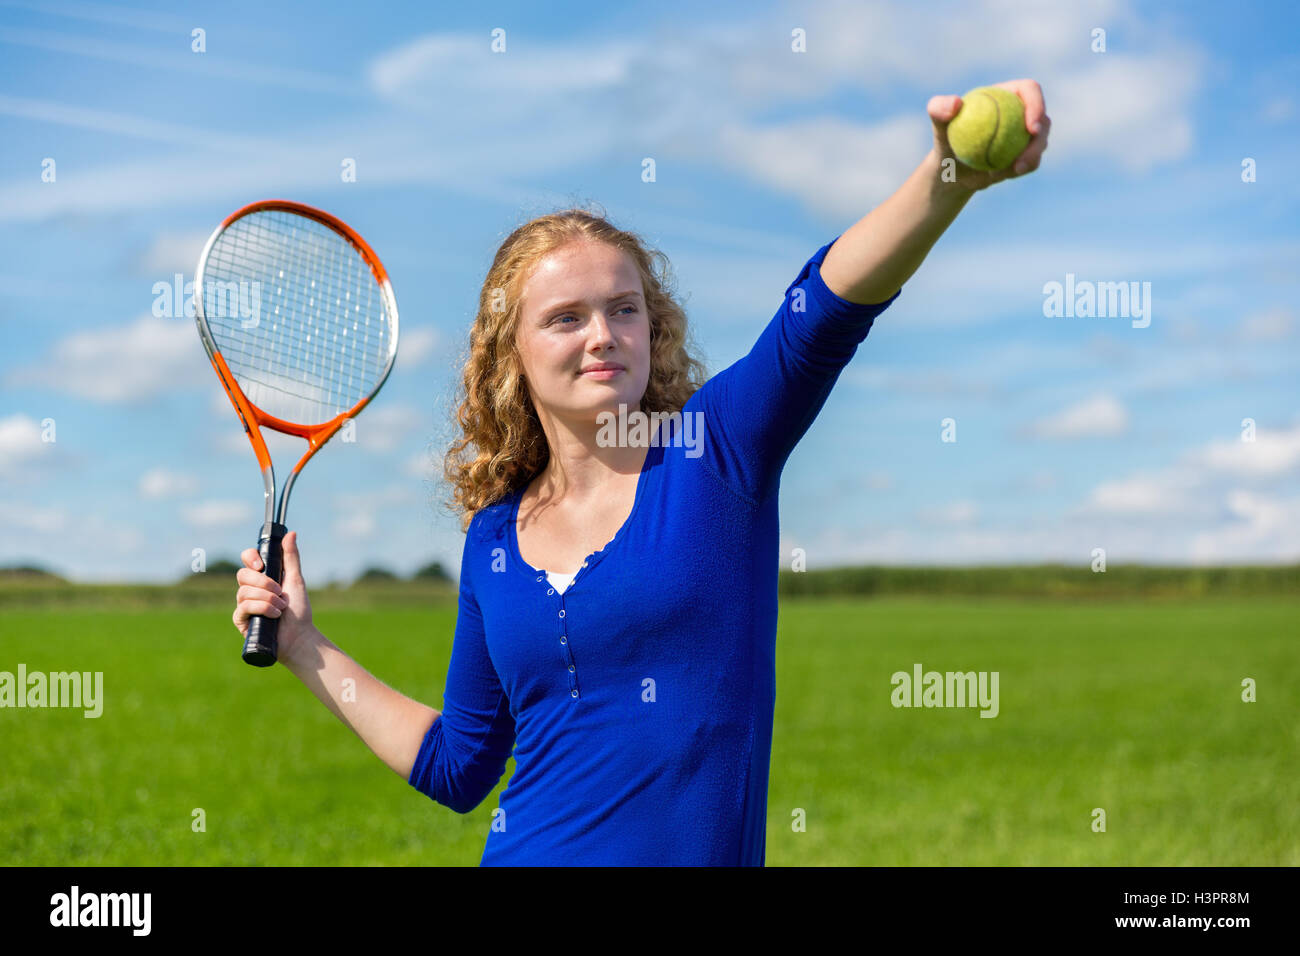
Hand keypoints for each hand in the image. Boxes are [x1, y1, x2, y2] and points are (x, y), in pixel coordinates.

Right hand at [233, 530, 313, 663]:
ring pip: (244, 591)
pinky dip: (262, 609)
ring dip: (268, 599)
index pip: (248, 559)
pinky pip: (243, 607)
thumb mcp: (296, 580)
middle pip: (242, 574)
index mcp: (262, 577)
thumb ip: (291, 557)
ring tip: (282, 607)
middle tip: (280, 592)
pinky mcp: (241, 620)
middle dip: (263, 582)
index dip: (251, 557)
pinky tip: (275, 615)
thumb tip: (291, 533)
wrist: (299, 636)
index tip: (262, 565)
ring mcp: (244, 604)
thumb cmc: (299, 610)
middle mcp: (250, 589)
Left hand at [928, 78, 1049, 190]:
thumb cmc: (945, 140)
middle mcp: (1022, 112)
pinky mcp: (1026, 154)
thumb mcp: (938, 123)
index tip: (1030, 125)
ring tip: (1010, 170)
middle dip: (1040, 136)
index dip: (1036, 104)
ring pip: (1040, 144)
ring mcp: (1026, 135)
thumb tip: (955, 103)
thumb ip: (939, 108)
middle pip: (1042, 119)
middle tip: (1026, 151)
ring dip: (1031, 157)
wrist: (952, 168)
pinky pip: (1030, 163)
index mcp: (1008, 94)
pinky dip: (1018, 170)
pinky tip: (1001, 176)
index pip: (1030, 91)